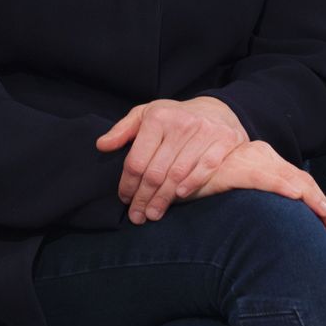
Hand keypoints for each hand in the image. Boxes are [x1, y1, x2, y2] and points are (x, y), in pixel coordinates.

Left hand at [96, 96, 247, 223]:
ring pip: (177, 175)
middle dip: (143, 198)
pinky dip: (190, 186)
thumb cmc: (174, 116)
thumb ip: (123, 131)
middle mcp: (181, 123)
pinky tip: (178, 198)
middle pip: (156, 171)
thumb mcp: (146, 114)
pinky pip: (204, 170)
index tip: (124, 198)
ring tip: (152, 214)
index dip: (128, 184)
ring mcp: (204, 132)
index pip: (137, 159)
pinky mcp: (223, 141)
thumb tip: (101, 146)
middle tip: (137, 215)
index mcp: (158, 117)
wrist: (216, 110)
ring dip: (163, 199)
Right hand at [190, 140, 325, 233]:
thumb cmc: (202, 177)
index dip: (316, 200)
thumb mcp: (230, 185)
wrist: (177, 161)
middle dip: (320, 203)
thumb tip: (268, 220)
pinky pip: (264, 178)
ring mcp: (249, 160)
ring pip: (288, 178)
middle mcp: (259, 156)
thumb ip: (248, 194)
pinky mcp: (236, 168)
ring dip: (310, 197)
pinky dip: (282, 185)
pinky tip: (295, 195)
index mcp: (260, 159)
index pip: (296, 180)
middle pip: (298, 179)